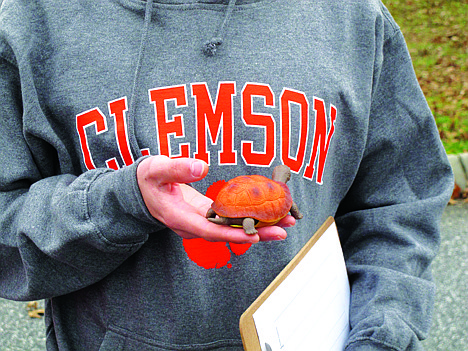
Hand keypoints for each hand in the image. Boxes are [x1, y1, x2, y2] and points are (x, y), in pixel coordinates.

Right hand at [136, 156, 294, 242]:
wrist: (142, 190)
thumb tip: (202, 167)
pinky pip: (230, 218)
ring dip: (258, 226)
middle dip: (256, 233)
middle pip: (227, 233)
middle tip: (283, 229)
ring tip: (285, 219)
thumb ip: (176, 168)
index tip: (254, 236)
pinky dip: (248, 216)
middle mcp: (193, 224)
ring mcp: (201, 221)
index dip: (232, 234)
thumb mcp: (156, 169)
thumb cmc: (148, 179)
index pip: (209, 230)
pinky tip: (267, 211)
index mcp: (180, 217)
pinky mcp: (207, 214)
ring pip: (231, 227)